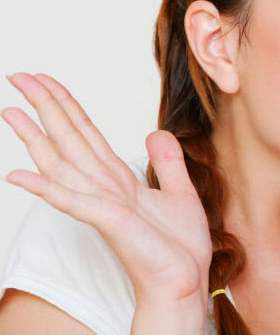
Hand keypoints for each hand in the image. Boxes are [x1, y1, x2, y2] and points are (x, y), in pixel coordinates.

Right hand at [1, 73, 211, 306]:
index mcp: (118, 179)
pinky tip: (17, 175)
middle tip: (18, 76)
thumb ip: (167, 161)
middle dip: (45, 106)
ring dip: (35, 136)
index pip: (87, 134)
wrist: (184, 281)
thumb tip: (155, 132)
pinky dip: (46, 187)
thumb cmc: (178, 246)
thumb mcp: (180, 192)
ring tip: (10, 111)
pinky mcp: (108, 221)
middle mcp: (104, 187)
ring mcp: (102, 204)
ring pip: (62, 162)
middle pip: (68, 138)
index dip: (67, 106)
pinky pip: (72, 201)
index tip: (47, 80)